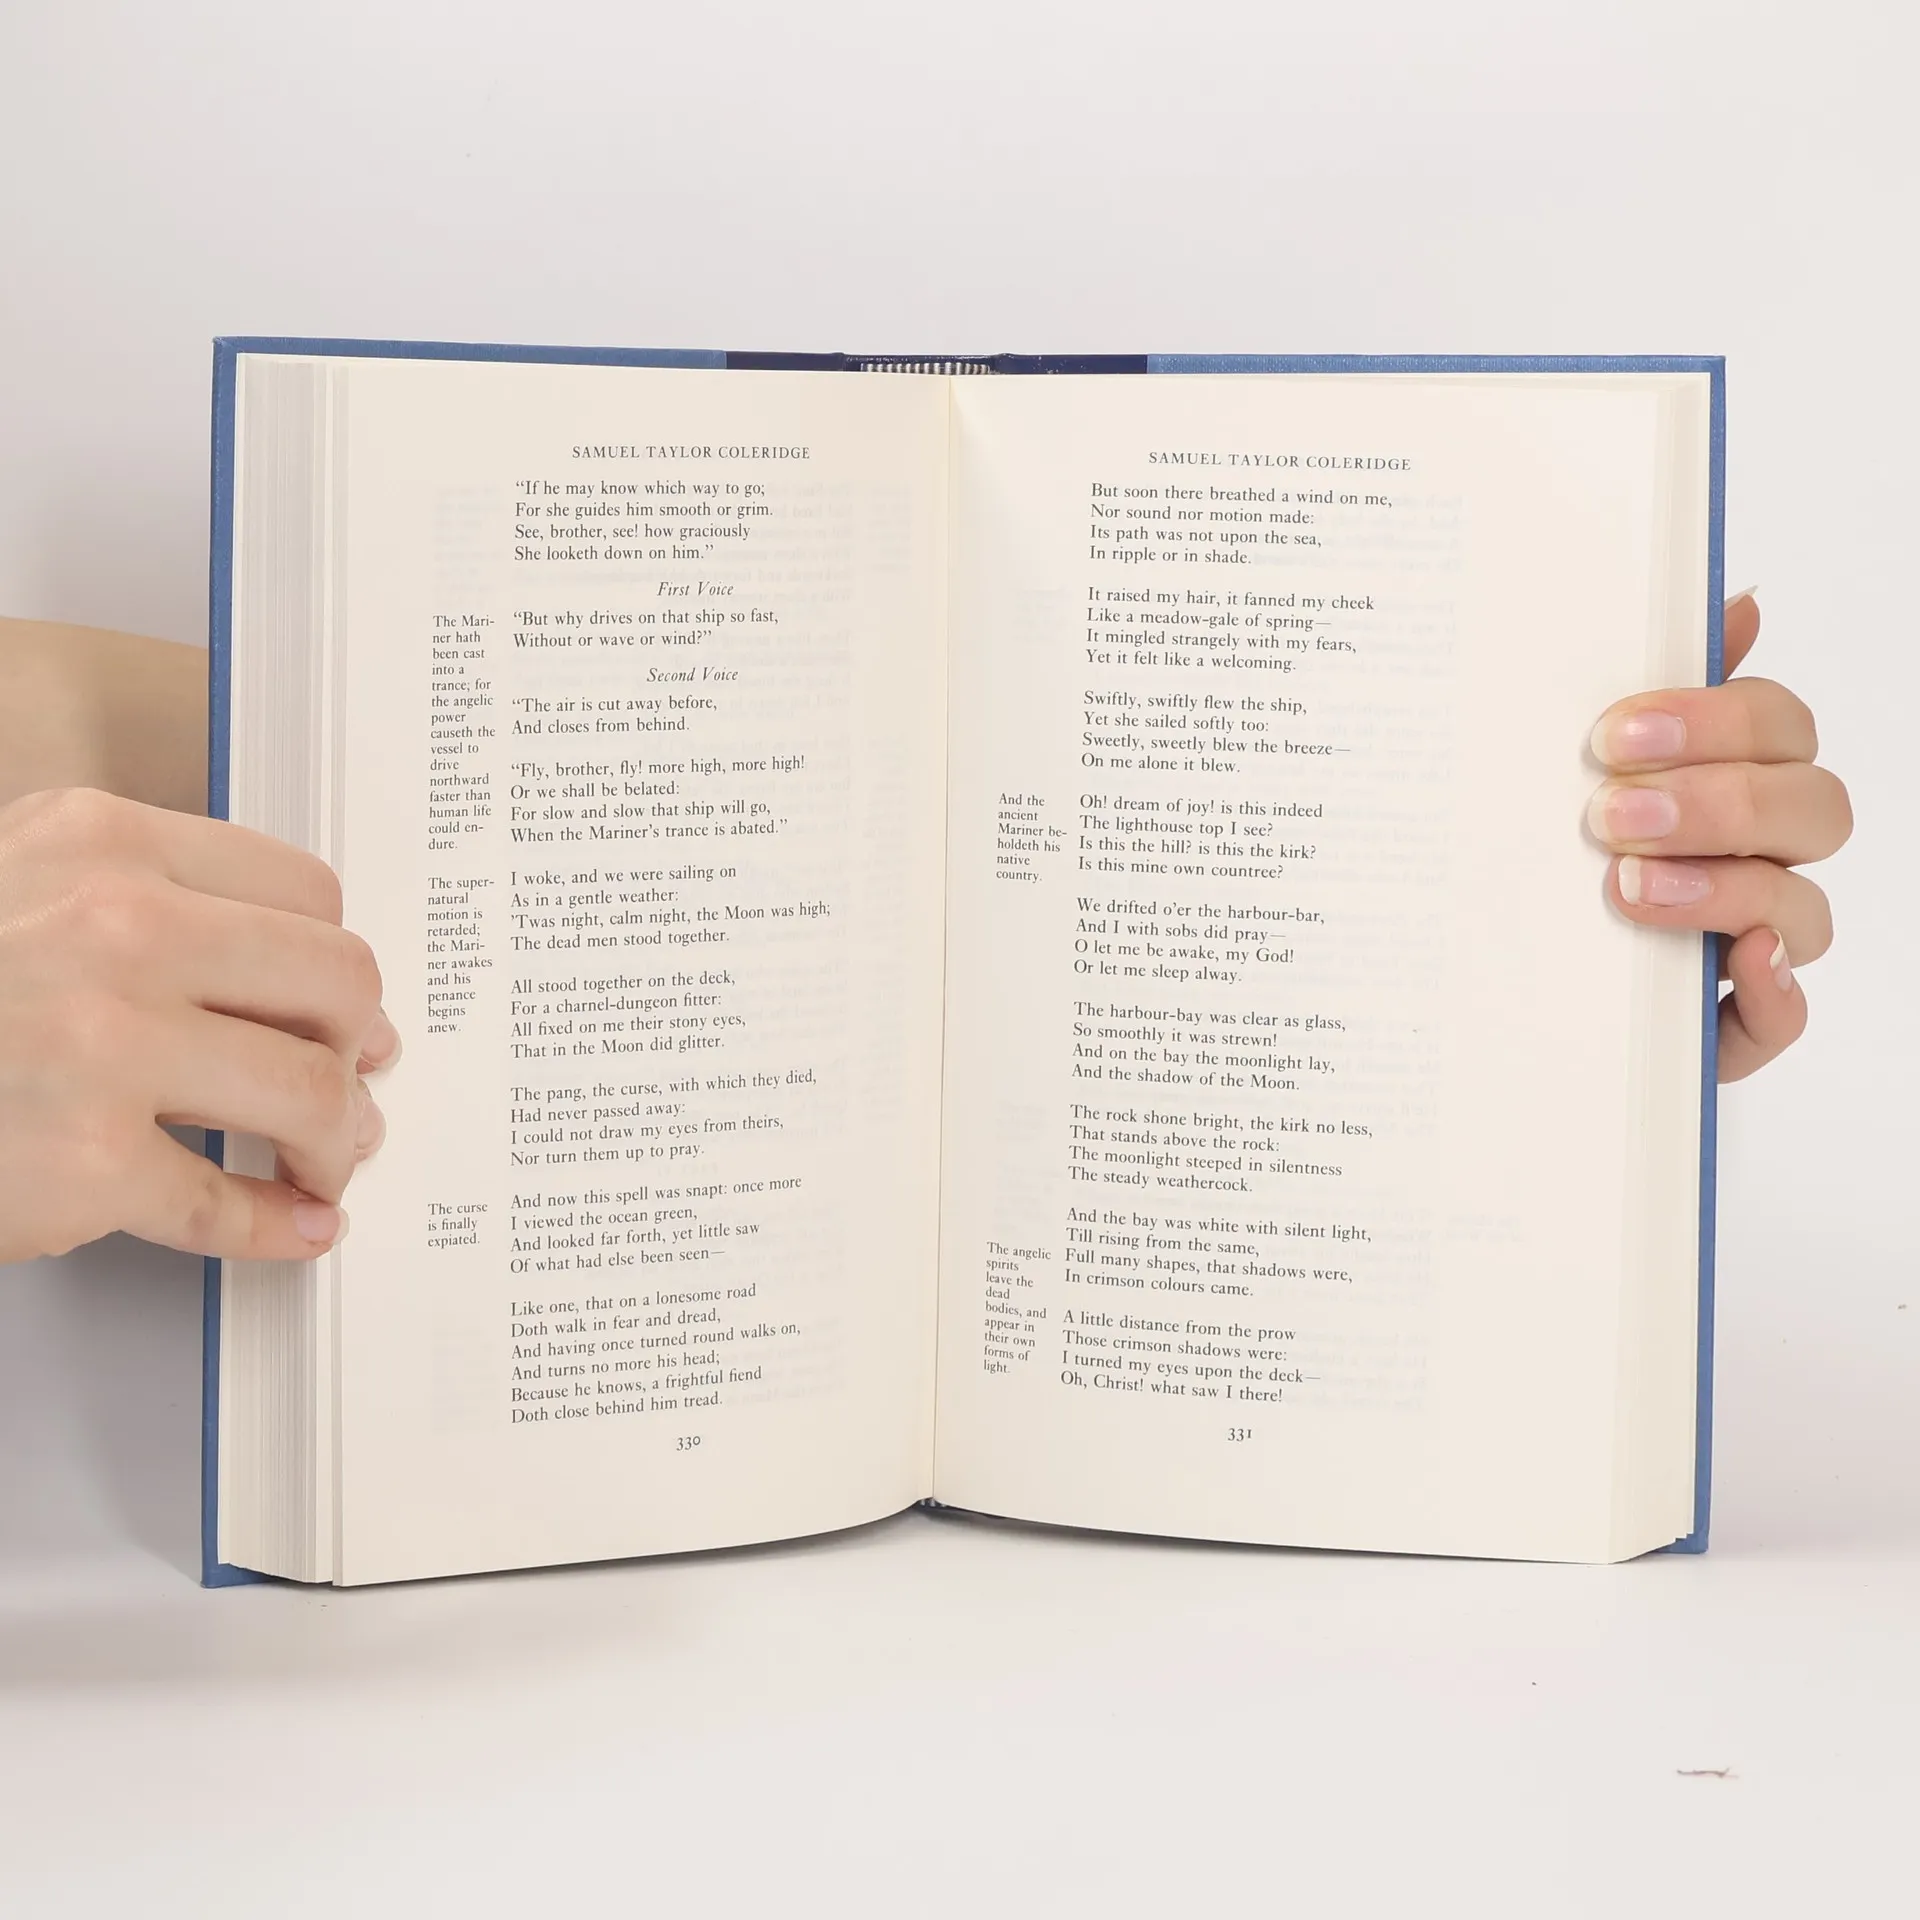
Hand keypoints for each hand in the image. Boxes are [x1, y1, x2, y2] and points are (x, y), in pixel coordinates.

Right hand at [0, 788, 396, 1263]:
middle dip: (359, 1045)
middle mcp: (115, 931)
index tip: (344, 1005)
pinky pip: (229, 1203)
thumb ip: (144, 900)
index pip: (304, 892)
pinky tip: (297, 1226)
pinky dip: (282, 1225)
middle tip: (357, 1081)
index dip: (338, 961)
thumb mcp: (23, 884)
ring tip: (326, 1158)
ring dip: (338, 1138)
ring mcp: (102, 1049)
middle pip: (335, 984)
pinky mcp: (86, 1165)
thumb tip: (295, 977)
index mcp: (103, 845)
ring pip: (309, 1093)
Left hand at [1586, 591, 1849, 1080]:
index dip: (1712, 719)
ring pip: (1803, 909)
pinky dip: (1772, 990)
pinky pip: (1786, 1014)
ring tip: (1626, 887)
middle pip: (1811, 808)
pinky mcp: (1732, 1023)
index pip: (1778, 726)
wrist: (1493, 983)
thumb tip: (1736, 604)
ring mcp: (1754, 941)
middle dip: (1718, 801)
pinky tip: (1735, 964)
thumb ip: (1647, 694)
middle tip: (1611, 814)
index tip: (1615, 732)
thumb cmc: (1546, 860)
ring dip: (1725, 889)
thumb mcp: (1570, 771)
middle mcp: (1760, 857)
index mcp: (1735, 779)